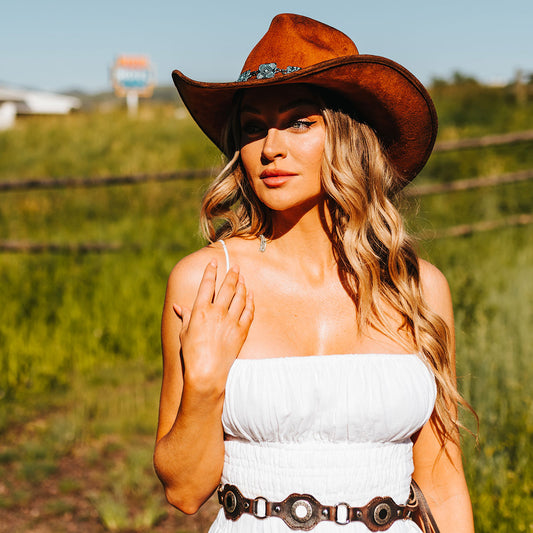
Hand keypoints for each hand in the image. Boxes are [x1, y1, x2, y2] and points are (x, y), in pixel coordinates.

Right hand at [174, 259, 253, 392]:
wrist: (207, 373)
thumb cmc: (192, 354)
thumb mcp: (185, 333)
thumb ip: (186, 317)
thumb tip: (179, 307)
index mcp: (200, 310)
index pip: (207, 285)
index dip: (211, 271)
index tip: (214, 262)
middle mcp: (217, 312)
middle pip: (227, 287)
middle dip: (232, 274)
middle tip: (235, 266)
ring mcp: (230, 321)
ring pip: (240, 297)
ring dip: (242, 285)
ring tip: (243, 278)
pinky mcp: (241, 331)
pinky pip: (248, 312)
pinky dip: (250, 301)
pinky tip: (251, 295)